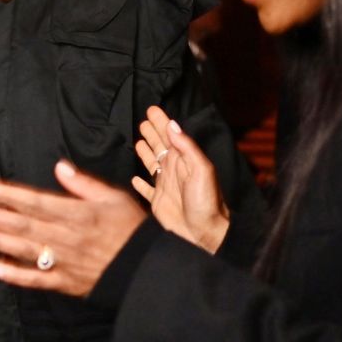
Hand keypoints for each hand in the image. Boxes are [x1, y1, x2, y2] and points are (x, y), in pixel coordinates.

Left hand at [0, 160, 145, 296]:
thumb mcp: (114, 198)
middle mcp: (68, 237)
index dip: (10, 196)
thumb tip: (59, 167)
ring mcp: (65, 262)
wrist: (147, 270)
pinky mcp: (65, 283)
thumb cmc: (130, 230)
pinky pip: (37, 279)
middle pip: (26, 225)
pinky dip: (16, 275)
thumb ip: (84, 184)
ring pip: (27, 250)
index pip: (38, 202)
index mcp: (79, 214)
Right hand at [134, 107, 229, 253]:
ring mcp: (165, 186)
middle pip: (160, 147)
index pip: (170, 136)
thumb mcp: (201, 169)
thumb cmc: (206, 202)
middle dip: (152, 133)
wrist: (204, 232)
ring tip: (139, 140)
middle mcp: (174, 171)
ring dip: (145, 152)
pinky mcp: (158, 202)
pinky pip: (146, 189)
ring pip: (152, 164)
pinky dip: (140, 184)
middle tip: (144, 121)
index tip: (152, 109)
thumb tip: (172, 126)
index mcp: (184, 161)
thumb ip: (187, 147)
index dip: (161, 123)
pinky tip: (134, 179)